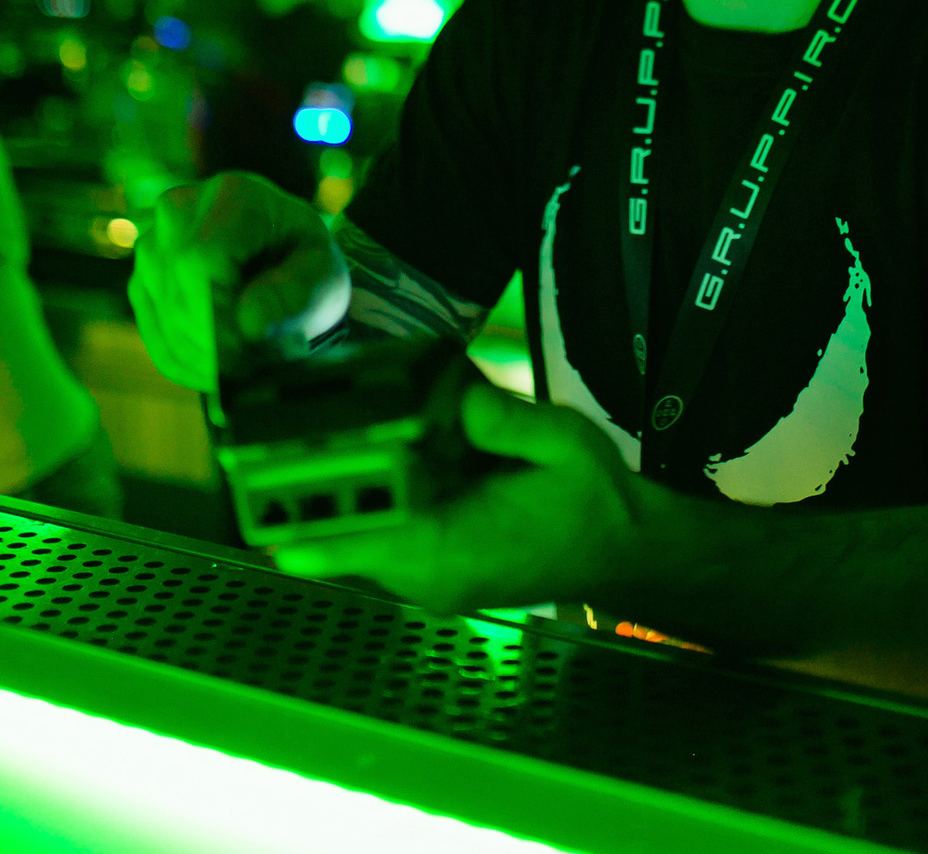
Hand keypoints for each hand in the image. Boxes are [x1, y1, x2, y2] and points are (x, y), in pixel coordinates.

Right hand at [128, 171, 350, 392]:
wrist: (285, 260)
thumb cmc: (307, 264)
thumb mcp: (323, 274)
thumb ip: (294, 294)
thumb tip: (247, 324)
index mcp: (233, 195)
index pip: (201, 259)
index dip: (216, 316)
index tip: (245, 353)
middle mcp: (181, 208)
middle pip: (175, 291)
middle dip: (210, 343)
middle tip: (250, 365)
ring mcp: (154, 241)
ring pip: (159, 314)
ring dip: (197, 355)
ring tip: (240, 364)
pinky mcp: (143, 275)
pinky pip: (150, 328)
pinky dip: (180, 358)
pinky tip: (213, 368)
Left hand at [272, 379, 641, 614]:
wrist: (625, 547)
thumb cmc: (595, 499)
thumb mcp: (561, 443)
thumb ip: (505, 420)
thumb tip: (451, 399)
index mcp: (451, 550)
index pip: (355, 540)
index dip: (302, 511)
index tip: (255, 475)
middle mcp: (424, 575)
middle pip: (339, 537)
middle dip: (307, 487)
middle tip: (265, 427)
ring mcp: (424, 575)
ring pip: (354, 534)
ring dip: (336, 489)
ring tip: (298, 426)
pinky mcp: (430, 563)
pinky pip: (380, 530)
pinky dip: (368, 494)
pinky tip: (364, 444)